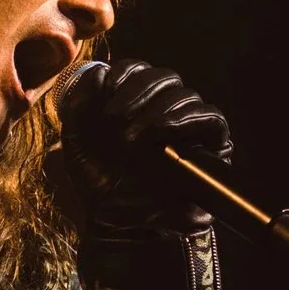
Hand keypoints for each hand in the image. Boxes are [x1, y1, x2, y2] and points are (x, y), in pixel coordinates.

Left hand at [53, 59, 234, 234]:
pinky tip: (165, 130)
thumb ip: (79, 102)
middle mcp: (163, 110)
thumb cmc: (97, 179)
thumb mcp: (76, 139)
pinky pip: (212, 119)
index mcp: (134, 102)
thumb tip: (98, 71)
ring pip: (187, 96)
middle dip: (140, 91)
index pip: (140, 70)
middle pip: (166, 77)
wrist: (115, 219)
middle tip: (117, 118)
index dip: (126, 72)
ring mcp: (187, 128)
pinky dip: (189, 118)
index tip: (108, 87)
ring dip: (158, 108)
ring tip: (134, 134)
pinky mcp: (211, 147)